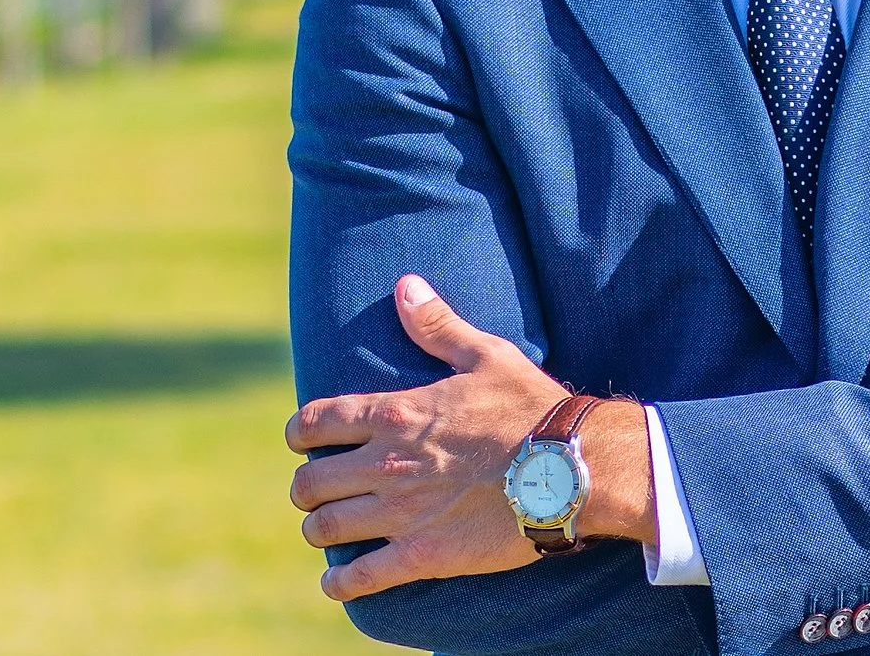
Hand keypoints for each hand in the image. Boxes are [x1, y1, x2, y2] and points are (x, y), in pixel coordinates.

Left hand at [284, 274, 653, 599]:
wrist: (571, 466)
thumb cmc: (531, 407)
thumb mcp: (485, 355)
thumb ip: (438, 325)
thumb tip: (405, 285)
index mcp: (396, 415)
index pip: (315, 423)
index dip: (298, 433)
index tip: (302, 440)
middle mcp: (387, 465)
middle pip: (308, 482)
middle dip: (306, 487)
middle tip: (318, 489)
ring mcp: (401, 513)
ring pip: (325, 529)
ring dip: (319, 530)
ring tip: (328, 530)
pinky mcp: (422, 555)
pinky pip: (360, 579)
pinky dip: (340, 584)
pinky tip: (338, 582)